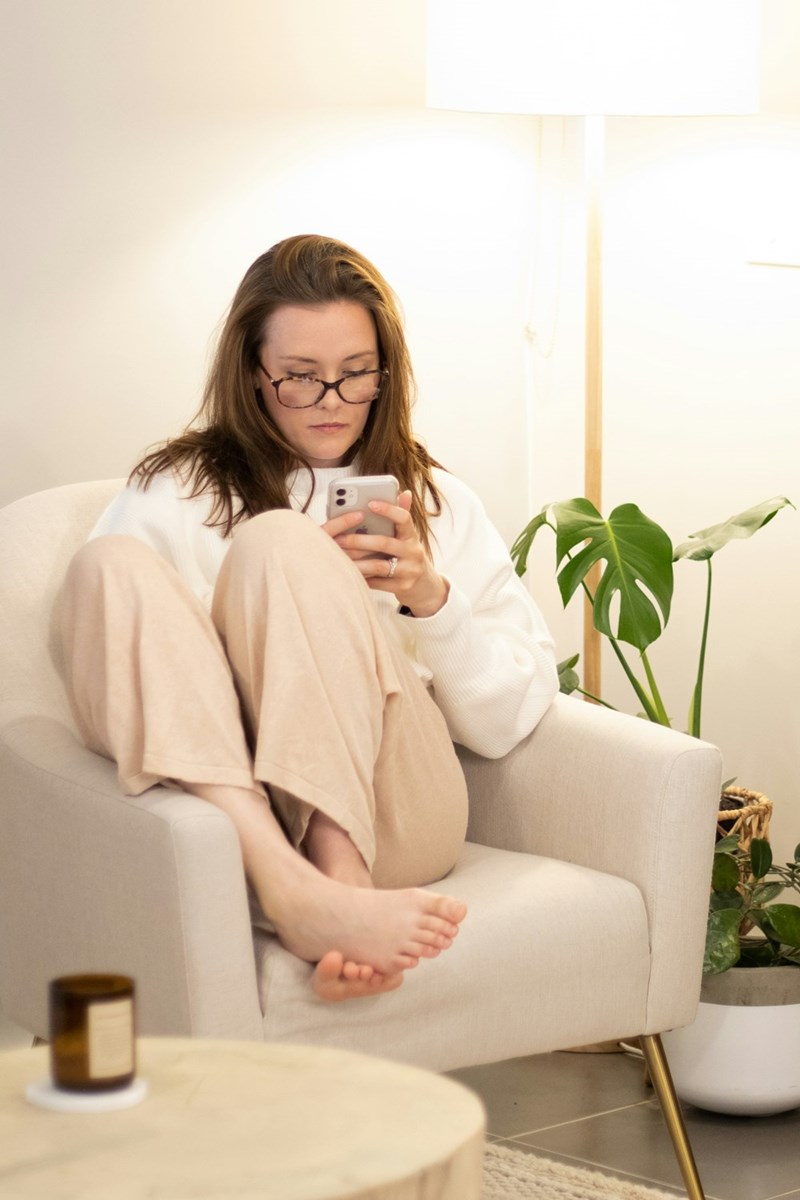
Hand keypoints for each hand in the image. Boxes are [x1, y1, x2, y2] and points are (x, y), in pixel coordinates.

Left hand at [326, 490, 448, 616]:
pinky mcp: (402, 587)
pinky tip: (348, 573)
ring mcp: (409, 571)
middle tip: (339, 539)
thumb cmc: (408, 557)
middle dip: (359, 540)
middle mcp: (413, 552)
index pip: (404, 518)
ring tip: (339, 558)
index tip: (370, 504)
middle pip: (384, 543)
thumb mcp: (408, 538)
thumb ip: (401, 517)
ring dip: (357, 562)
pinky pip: (377, 582)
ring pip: (378, 565)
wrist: (425, 587)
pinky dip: (362, 578)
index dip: (388, 510)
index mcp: (412, 536)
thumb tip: (404, 492)